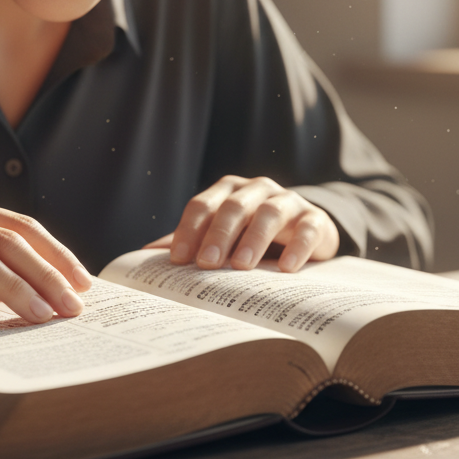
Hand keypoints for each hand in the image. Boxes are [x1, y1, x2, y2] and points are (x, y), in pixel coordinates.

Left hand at [155, 175, 339, 272]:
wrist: (306, 231)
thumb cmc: (252, 234)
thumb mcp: (221, 235)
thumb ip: (189, 242)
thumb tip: (144, 256)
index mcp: (228, 191)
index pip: (202, 205)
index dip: (188, 231)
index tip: (177, 260)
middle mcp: (256, 190)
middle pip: (234, 206)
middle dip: (218, 234)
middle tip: (205, 264)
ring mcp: (287, 201)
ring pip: (269, 212)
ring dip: (253, 239)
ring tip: (240, 267)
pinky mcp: (315, 219)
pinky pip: (307, 228)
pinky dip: (297, 247)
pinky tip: (287, 269)